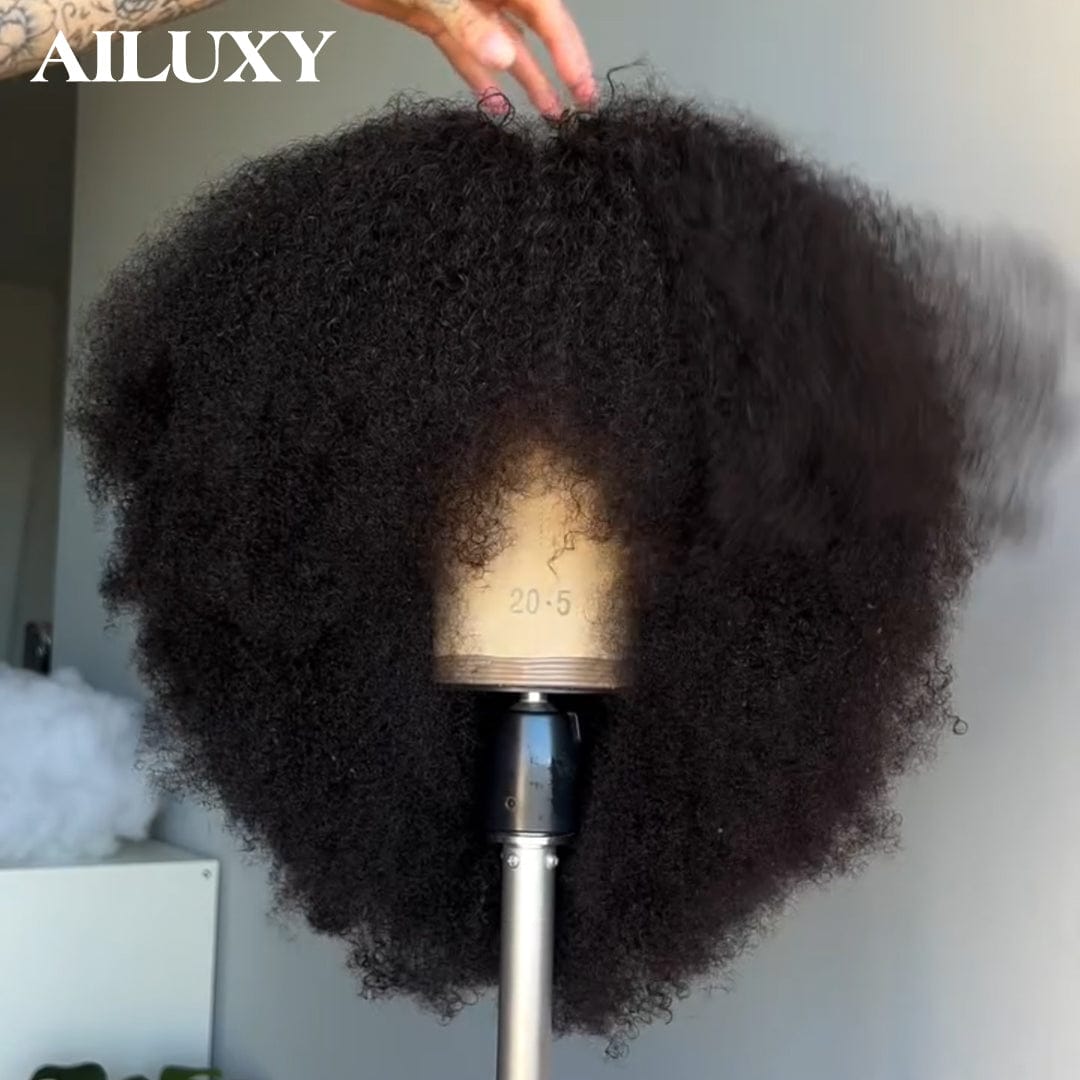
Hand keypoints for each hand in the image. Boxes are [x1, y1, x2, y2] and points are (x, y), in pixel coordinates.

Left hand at [342, 0, 596, 117]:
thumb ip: (465, 21)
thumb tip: (503, 56)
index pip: (545, 14)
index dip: (568, 51)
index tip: (581, 87)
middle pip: (535, 31)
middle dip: (559, 68)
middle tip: (581, 106)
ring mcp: (461, 5)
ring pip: (503, 47)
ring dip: (526, 81)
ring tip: (550, 115)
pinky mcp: (434, 19)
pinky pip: (464, 55)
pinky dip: (480, 81)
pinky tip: (498, 107)